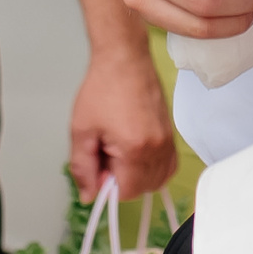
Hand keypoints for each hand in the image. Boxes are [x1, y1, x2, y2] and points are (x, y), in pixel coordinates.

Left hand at [69, 46, 177, 198]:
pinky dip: (152, 169)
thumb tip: (88, 195)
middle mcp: (157, 147)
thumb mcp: (81, 130)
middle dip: (121, 180)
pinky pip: (168, 166)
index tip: (97, 166)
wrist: (124, 58)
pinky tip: (135, 154)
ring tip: (118, 151)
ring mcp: (168, 141)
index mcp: (136, 149)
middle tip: (105, 154)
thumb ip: (83, 167)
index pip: (126, 192)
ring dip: (137, 176)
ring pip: (157, 180)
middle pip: (143, 189)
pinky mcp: (171, 134)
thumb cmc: (103, 87)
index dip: (107, 185)